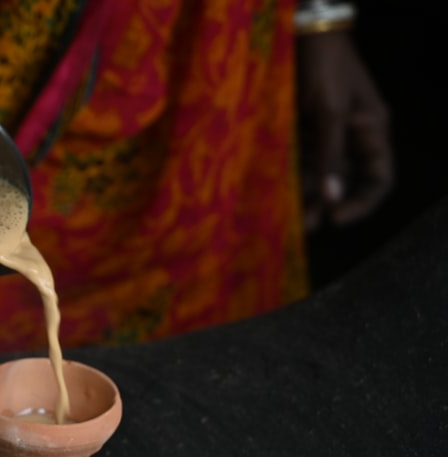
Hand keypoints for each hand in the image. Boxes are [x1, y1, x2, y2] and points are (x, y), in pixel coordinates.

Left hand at [297, 31, 392, 229]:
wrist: (301, 34)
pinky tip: (271, 193)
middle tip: (302, 227)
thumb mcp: (330, 112)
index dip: (362, 204)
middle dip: (324, 205)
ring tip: (282, 217)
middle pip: (343, 182)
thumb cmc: (325, 67)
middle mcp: (349, 137)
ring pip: (316, 175)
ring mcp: (324, 135)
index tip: (336, 219)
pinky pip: (296, 161)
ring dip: (302, 196)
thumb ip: (330, 155)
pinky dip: (286, 177)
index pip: (378, 179)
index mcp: (371, 131)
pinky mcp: (300, 131)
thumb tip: (332, 199)